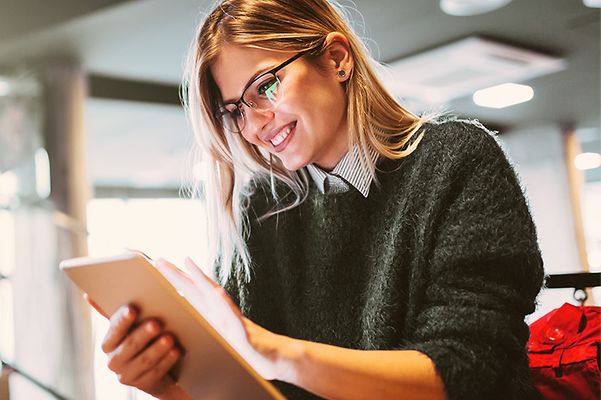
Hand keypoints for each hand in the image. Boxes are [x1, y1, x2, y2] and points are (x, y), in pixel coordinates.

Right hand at [98, 304, 182, 397]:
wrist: (154, 368)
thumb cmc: (141, 339)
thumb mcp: (129, 326)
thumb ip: (114, 313)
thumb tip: (87, 296)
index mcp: (109, 343)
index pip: (114, 330)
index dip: (122, 320)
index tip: (133, 309)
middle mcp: (114, 360)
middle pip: (129, 345)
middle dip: (143, 334)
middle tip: (156, 323)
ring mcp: (127, 375)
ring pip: (144, 360)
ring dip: (158, 348)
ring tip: (170, 338)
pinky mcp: (142, 384)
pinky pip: (155, 372)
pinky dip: (166, 361)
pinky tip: (176, 351)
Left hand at [154, 257, 290, 380]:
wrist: (278, 360)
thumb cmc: (250, 350)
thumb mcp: (224, 339)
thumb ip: (212, 327)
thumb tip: (194, 319)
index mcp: (216, 317)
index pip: (194, 295)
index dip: (178, 280)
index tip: (161, 267)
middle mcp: (224, 315)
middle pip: (198, 290)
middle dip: (179, 275)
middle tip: (159, 260)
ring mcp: (235, 323)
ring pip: (216, 297)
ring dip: (202, 280)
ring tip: (188, 263)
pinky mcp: (246, 336)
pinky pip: (235, 319)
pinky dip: (226, 306)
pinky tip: (218, 294)